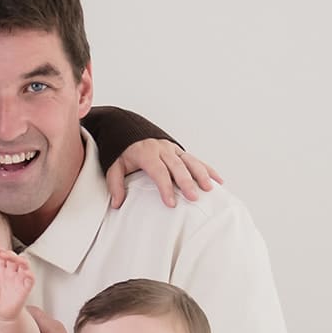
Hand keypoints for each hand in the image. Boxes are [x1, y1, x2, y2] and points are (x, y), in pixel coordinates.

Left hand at [0, 246, 34, 332]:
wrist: (1, 315)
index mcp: (0, 270)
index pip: (2, 256)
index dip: (0, 251)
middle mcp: (10, 272)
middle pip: (13, 258)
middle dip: (9, 254)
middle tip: (2, 253)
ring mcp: (19, 279)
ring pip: (24, 264)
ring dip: (20, 260)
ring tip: (14, 259)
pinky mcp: (25, 288)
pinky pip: (30, 279)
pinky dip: (29, 274)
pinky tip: (26, 273)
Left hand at [106, 139, 222, 209]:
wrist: (127, 129)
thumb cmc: (122, 152)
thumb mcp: (114, 166)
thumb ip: (115, 184)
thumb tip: (117, 203)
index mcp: (146, 153)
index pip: (159, 172)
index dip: (165, 188)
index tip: (171, 203)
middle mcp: (162, 149)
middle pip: (177, 167)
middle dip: (187, 182)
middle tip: (194, 197)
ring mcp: (172, 148)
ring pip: (190, 161)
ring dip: (201, 174)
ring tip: (209, 188)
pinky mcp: (179, 150)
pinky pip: (195, 159)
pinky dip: (207, 169)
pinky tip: (217, 180)